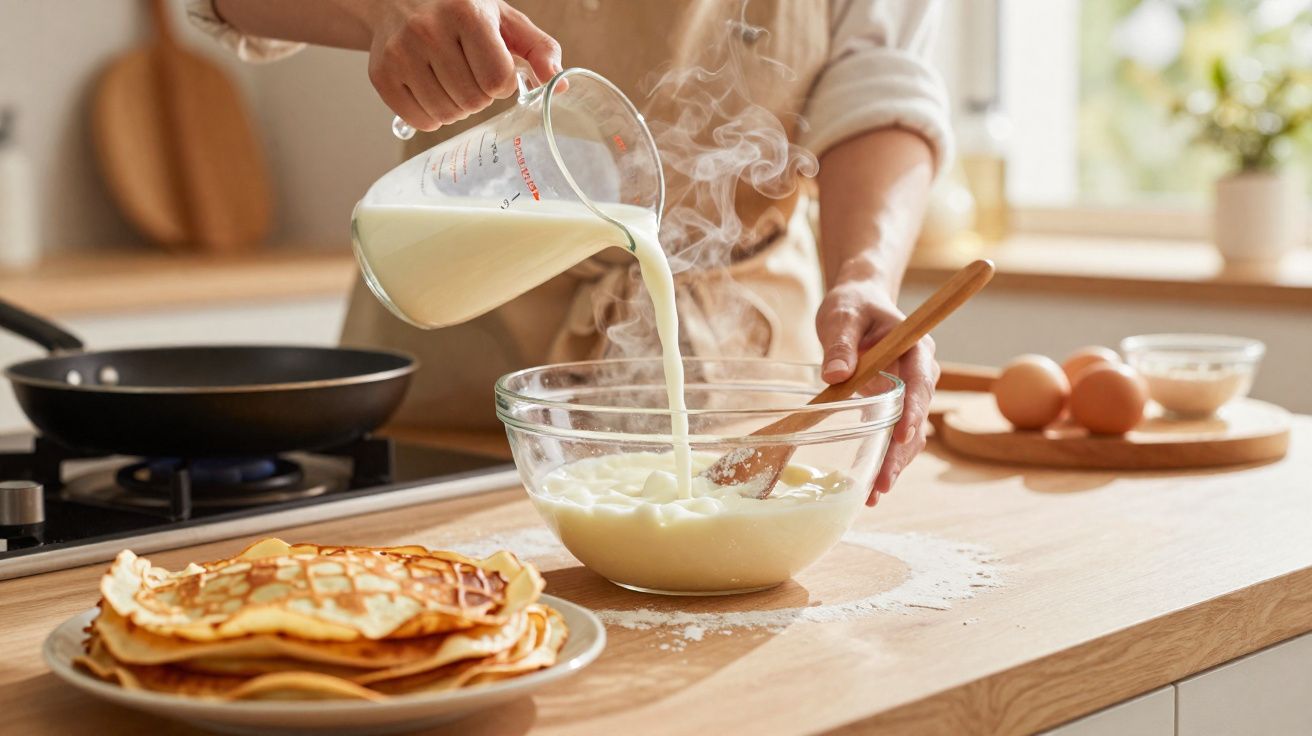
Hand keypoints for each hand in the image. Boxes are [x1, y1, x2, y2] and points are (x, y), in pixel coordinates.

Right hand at [366, 0, 561, 131]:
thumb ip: (538, 48)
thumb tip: (558, 83)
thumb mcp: (503, 19)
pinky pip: (420, 121)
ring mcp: (401, 53)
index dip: (502, 83)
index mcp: (465, 13)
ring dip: (458, 108)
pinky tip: (431, 91)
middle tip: (471, 76)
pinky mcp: (381, 75)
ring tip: (451, 82)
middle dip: (480, 96)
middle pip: (473, 101)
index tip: (494, 69)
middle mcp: (428, 30)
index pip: (498, 80)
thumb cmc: (459, 10)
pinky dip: (432, 116)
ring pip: (447, 115)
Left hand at [816, 278, 937, 505]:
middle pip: (916, 417)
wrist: (858, 304)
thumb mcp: (842, 315)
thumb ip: (841, 343)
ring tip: (874, 495)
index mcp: (915, 347)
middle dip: (901, 452)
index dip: (914, 410)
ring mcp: (909, 394)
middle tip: (882, 482)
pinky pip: (894, 437)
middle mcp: (919, 374)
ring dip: (894, 465)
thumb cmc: (853, 305)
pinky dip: (884, 461)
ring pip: (909, 436)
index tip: (903, 435)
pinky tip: (870, 489)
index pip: (921, 381)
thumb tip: (836, 375)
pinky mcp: (894, 407)